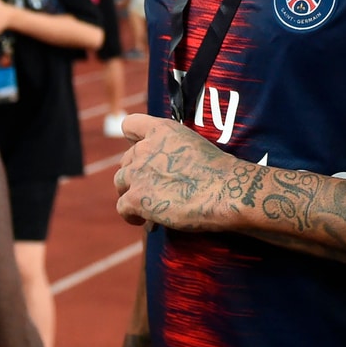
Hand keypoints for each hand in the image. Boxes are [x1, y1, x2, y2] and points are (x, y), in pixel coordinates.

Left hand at [114, 113, 237, 231]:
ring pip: (120, 182)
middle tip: (153, 188)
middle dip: (137, 173)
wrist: (225, 191)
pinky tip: (146, 221)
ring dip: (131, 192)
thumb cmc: (219, 172)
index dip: (133, 139)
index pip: (130, 125)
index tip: (144, 153)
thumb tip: (166, 170)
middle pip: (126, 159)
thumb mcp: (195, 144)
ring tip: (147, 205)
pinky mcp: (136, 198)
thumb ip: (174, 149)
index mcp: (162, 130)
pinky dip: (132, 215)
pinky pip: (122, 207)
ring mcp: (138, 173)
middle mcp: (145, 148)